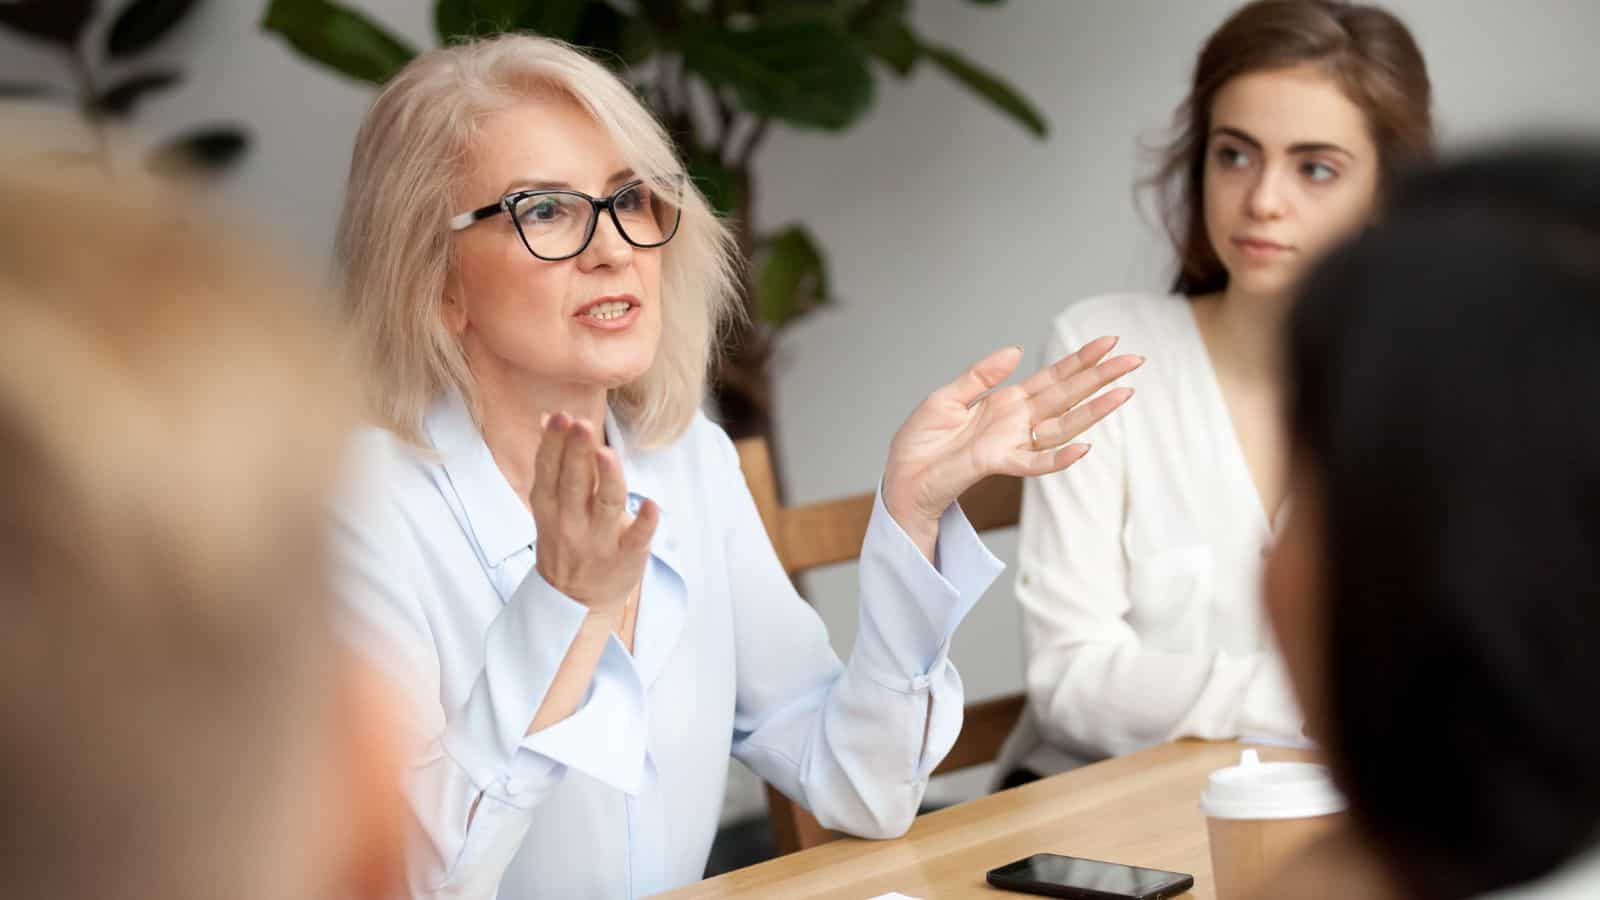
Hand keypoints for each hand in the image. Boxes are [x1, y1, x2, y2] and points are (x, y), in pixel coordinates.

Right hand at [531, 412, 656, 619]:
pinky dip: (644, 523)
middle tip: (582, 424)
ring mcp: (599, 541)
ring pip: (605, 506)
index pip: (549, 470)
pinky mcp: (626, 558)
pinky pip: (636, 539)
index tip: (561, 417)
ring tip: (607, 454)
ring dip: (607, 479)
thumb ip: (554, 461)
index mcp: (550, 506)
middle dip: (576, 453)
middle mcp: (571, 522)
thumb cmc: (566, 539)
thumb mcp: (551, 505)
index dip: (554, 444)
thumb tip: (549, 417)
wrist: (575, 600)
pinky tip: (652, 506)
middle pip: (574, 483)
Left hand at [882, 336, 1141, 539]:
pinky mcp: (998, 463)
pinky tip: (1085, 447)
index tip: (1109, 341)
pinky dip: (1059, 457)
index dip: (1080, 360)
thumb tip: (1016, 350)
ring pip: (1062, 426)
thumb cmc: (921, 442)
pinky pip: (1035, 463)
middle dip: (1100, 377)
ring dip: (1094, 411)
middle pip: (1067, 396)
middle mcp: (1016, 422)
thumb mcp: (947, 397)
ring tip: (1125, 393)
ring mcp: (1011, 443)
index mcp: (1006, 402)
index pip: (1052, 378)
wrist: (902, 477)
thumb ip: (980, 375)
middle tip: (1134, 359)